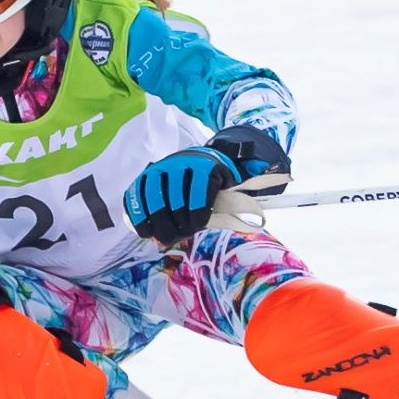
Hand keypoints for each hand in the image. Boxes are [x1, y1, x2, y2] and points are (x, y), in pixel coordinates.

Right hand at [124, 128, 291, 245]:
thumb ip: (244, 196)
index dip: (198, 214)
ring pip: (154, 200)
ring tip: (164, 239)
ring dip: (159, 224)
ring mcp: (158, 170)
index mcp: (204, 166)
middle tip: (181, 237)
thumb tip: (262, 211)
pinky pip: (136, 197)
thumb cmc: (215, 179)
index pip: (199, 192)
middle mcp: (179, 164)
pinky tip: (146, 232)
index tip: (198, 226)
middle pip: (175, 200)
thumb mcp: (232, 183)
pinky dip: (139, 216)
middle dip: (178, 224)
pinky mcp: (143, 178)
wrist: (195, 159)